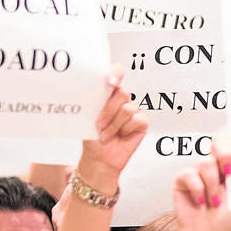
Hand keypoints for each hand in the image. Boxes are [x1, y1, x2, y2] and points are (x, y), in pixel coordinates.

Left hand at [76, 67, 148, 187]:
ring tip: (105, 135)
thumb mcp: (88, 117)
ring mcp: (133, 110)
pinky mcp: (142, 122)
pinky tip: (120, 136)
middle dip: (108, 111)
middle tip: (98, 125)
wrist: (99, 158)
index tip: (110, 82)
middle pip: (122, 93)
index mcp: (108, 94)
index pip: (117, 73)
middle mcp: (122, 100)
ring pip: (127, 109)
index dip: (116, 73)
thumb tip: (91, 91)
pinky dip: (124, 130)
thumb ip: (95, 102)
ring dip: (113, 125)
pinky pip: (136, 120)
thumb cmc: (92, 137)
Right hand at [169, 138, 230, 230]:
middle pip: (217, 141)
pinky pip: (188, 174)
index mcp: (230, 166)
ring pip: (205, 162)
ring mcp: (198, 172)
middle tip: (228, 172)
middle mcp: (214, 165)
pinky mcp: (182, 181)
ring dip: (213, 185)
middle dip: (225, 153)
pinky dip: (198, 189)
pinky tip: (201, 202)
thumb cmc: (225, 217)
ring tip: (215, 201)